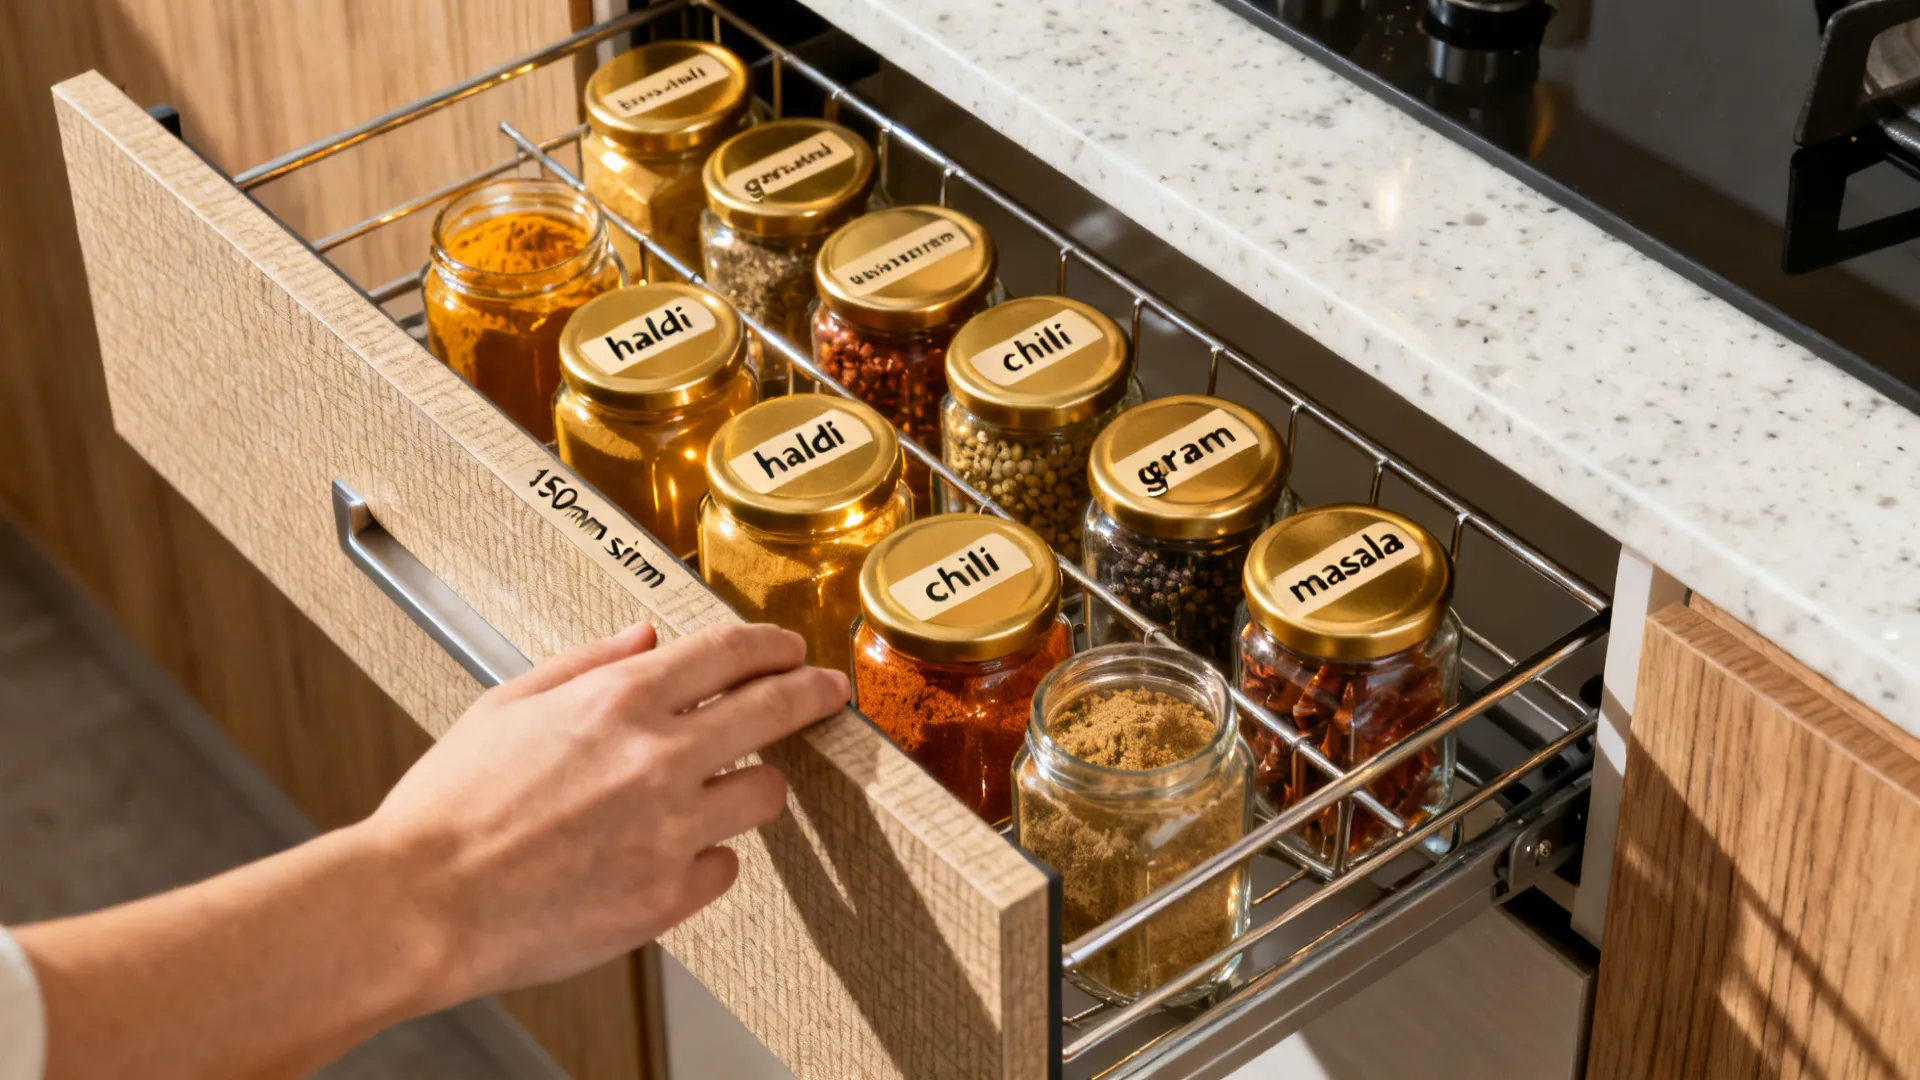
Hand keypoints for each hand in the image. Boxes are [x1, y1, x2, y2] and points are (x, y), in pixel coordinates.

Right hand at [358, 621, 849, 1010]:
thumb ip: (587, 664)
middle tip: (828, 693)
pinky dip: (705, 859)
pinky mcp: (667, 898)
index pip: (731, 653)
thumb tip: (645, 637)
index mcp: (618, 701)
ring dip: (754, 786)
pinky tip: (669, 855)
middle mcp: (658, 759)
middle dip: (814, 694)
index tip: (792, 650)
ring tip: (730, 790)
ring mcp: (671, 831)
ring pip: (766, 794)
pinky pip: (723, 867)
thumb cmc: (449, 809)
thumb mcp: (508, 705)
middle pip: (777, 710)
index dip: (775, 645)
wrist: (419, 904)